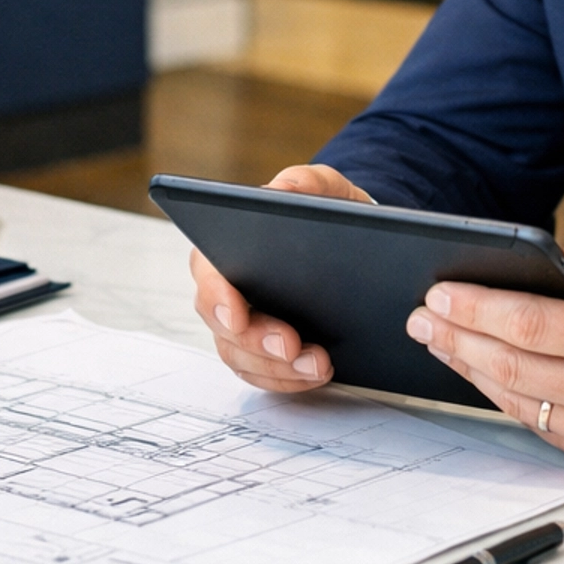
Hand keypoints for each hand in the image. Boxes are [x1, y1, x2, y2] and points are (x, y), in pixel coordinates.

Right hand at [190, 163, 372, 393]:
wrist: (355, 241)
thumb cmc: (327, 210)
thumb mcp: (325, 188)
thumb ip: (305, 183)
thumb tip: (284, 189)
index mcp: (229, 245)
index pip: (208, 273)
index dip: (217, 297)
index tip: (238, 314)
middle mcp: (229, 289)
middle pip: (224, 326)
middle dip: (256, 341)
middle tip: (292, 345)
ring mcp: (247, 324)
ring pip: (242, 358)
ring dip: (277, 368)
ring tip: (319, 363)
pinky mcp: (267, 350)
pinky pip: (265, 375)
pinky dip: (289, 380)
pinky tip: (317, 373)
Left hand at [406, 237, 563, 469]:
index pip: (532, 325)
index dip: (478, 308)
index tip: (441, 292)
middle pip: (512, 366)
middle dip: (457, 337)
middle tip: (422, 315)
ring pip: (519, 400)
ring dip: (470, 369)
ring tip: (439, 339)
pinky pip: (540, 424)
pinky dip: (504, 396)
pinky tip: (481, 370)